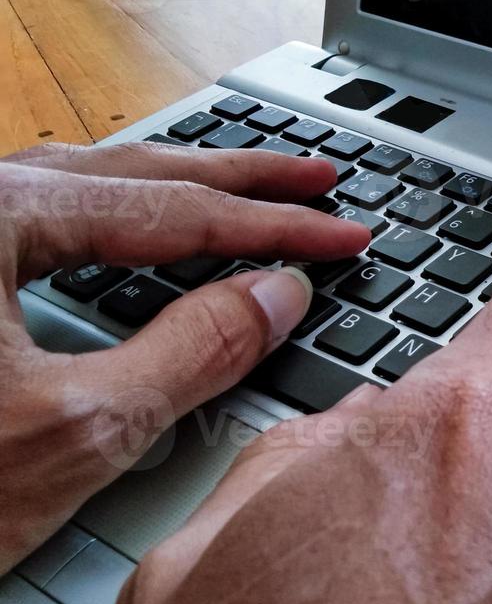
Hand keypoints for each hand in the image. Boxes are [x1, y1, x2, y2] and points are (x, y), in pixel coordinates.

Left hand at [0, 141, 368, 573]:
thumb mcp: (75, 432)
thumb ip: (195, 351)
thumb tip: (278, 292)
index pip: (169, 210)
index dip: (272, 226)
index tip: (342, 234)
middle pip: (127, 171)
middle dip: (235, 178)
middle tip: (317, 180)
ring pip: (79, 185)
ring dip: (174, 188)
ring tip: (248, 189)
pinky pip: (37, 215)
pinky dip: (112, 218)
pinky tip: (139, 227)